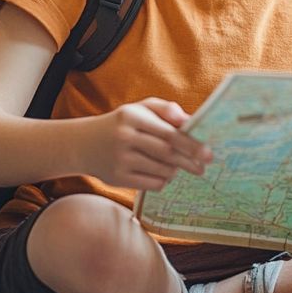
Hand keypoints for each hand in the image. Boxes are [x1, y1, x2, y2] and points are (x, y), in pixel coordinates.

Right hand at [85, 98, 212, 189]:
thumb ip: (165, 110)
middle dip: (189, 161)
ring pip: (161, 169)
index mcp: (131, 116)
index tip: (208, 153)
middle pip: (167, 153)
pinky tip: (163, 174)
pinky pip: (151, 183)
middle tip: (203, 166)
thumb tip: (190, 120)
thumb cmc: (121, 124)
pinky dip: (163, 180)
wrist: (83, 144)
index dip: (191, 144)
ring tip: (178, 166)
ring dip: (175, 170)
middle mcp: (124, 137)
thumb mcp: (139, 109)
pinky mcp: (117, 178)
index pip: (168, 132)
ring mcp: (119, 159)